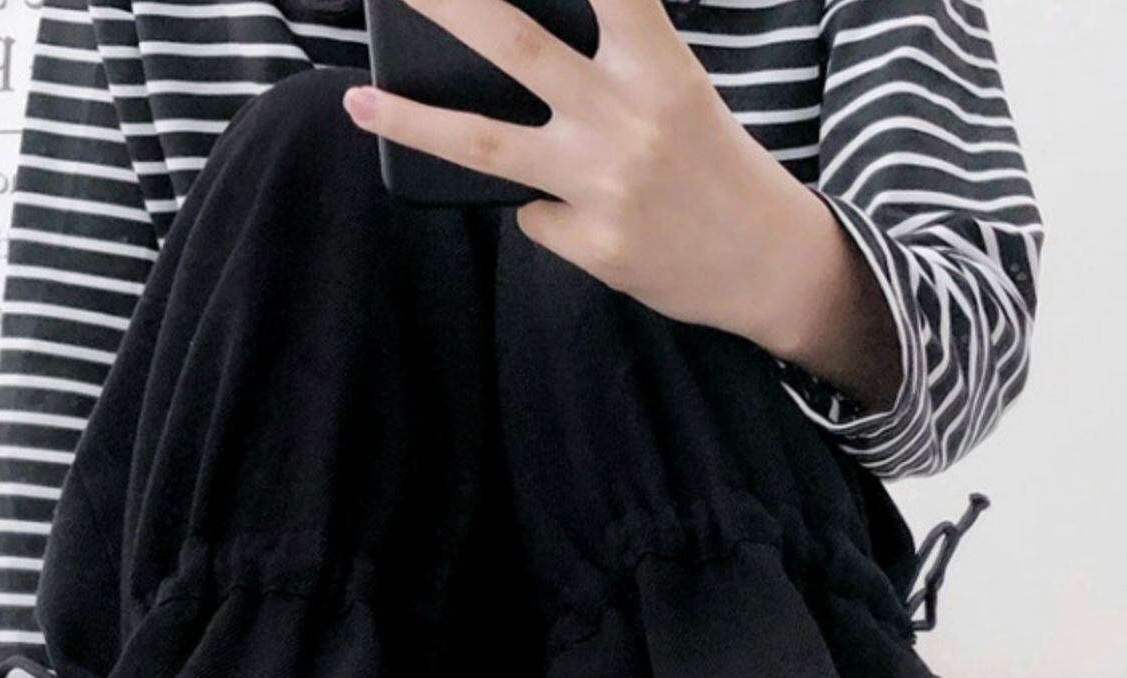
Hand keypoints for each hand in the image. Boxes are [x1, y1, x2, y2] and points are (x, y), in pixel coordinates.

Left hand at [341, 0, 834, 353]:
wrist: (770, 263)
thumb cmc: (717, 162)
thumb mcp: (681, 92)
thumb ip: (613, 62)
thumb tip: (510, 48)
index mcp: (662, 69)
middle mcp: (628, 121)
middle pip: (516, 46)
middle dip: (447, 4)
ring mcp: (604, 187)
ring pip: (483, 144)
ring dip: (410, 118)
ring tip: (356, 100)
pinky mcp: (592, 245)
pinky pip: (530, 214)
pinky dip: (539, 206)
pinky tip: (579, 211)